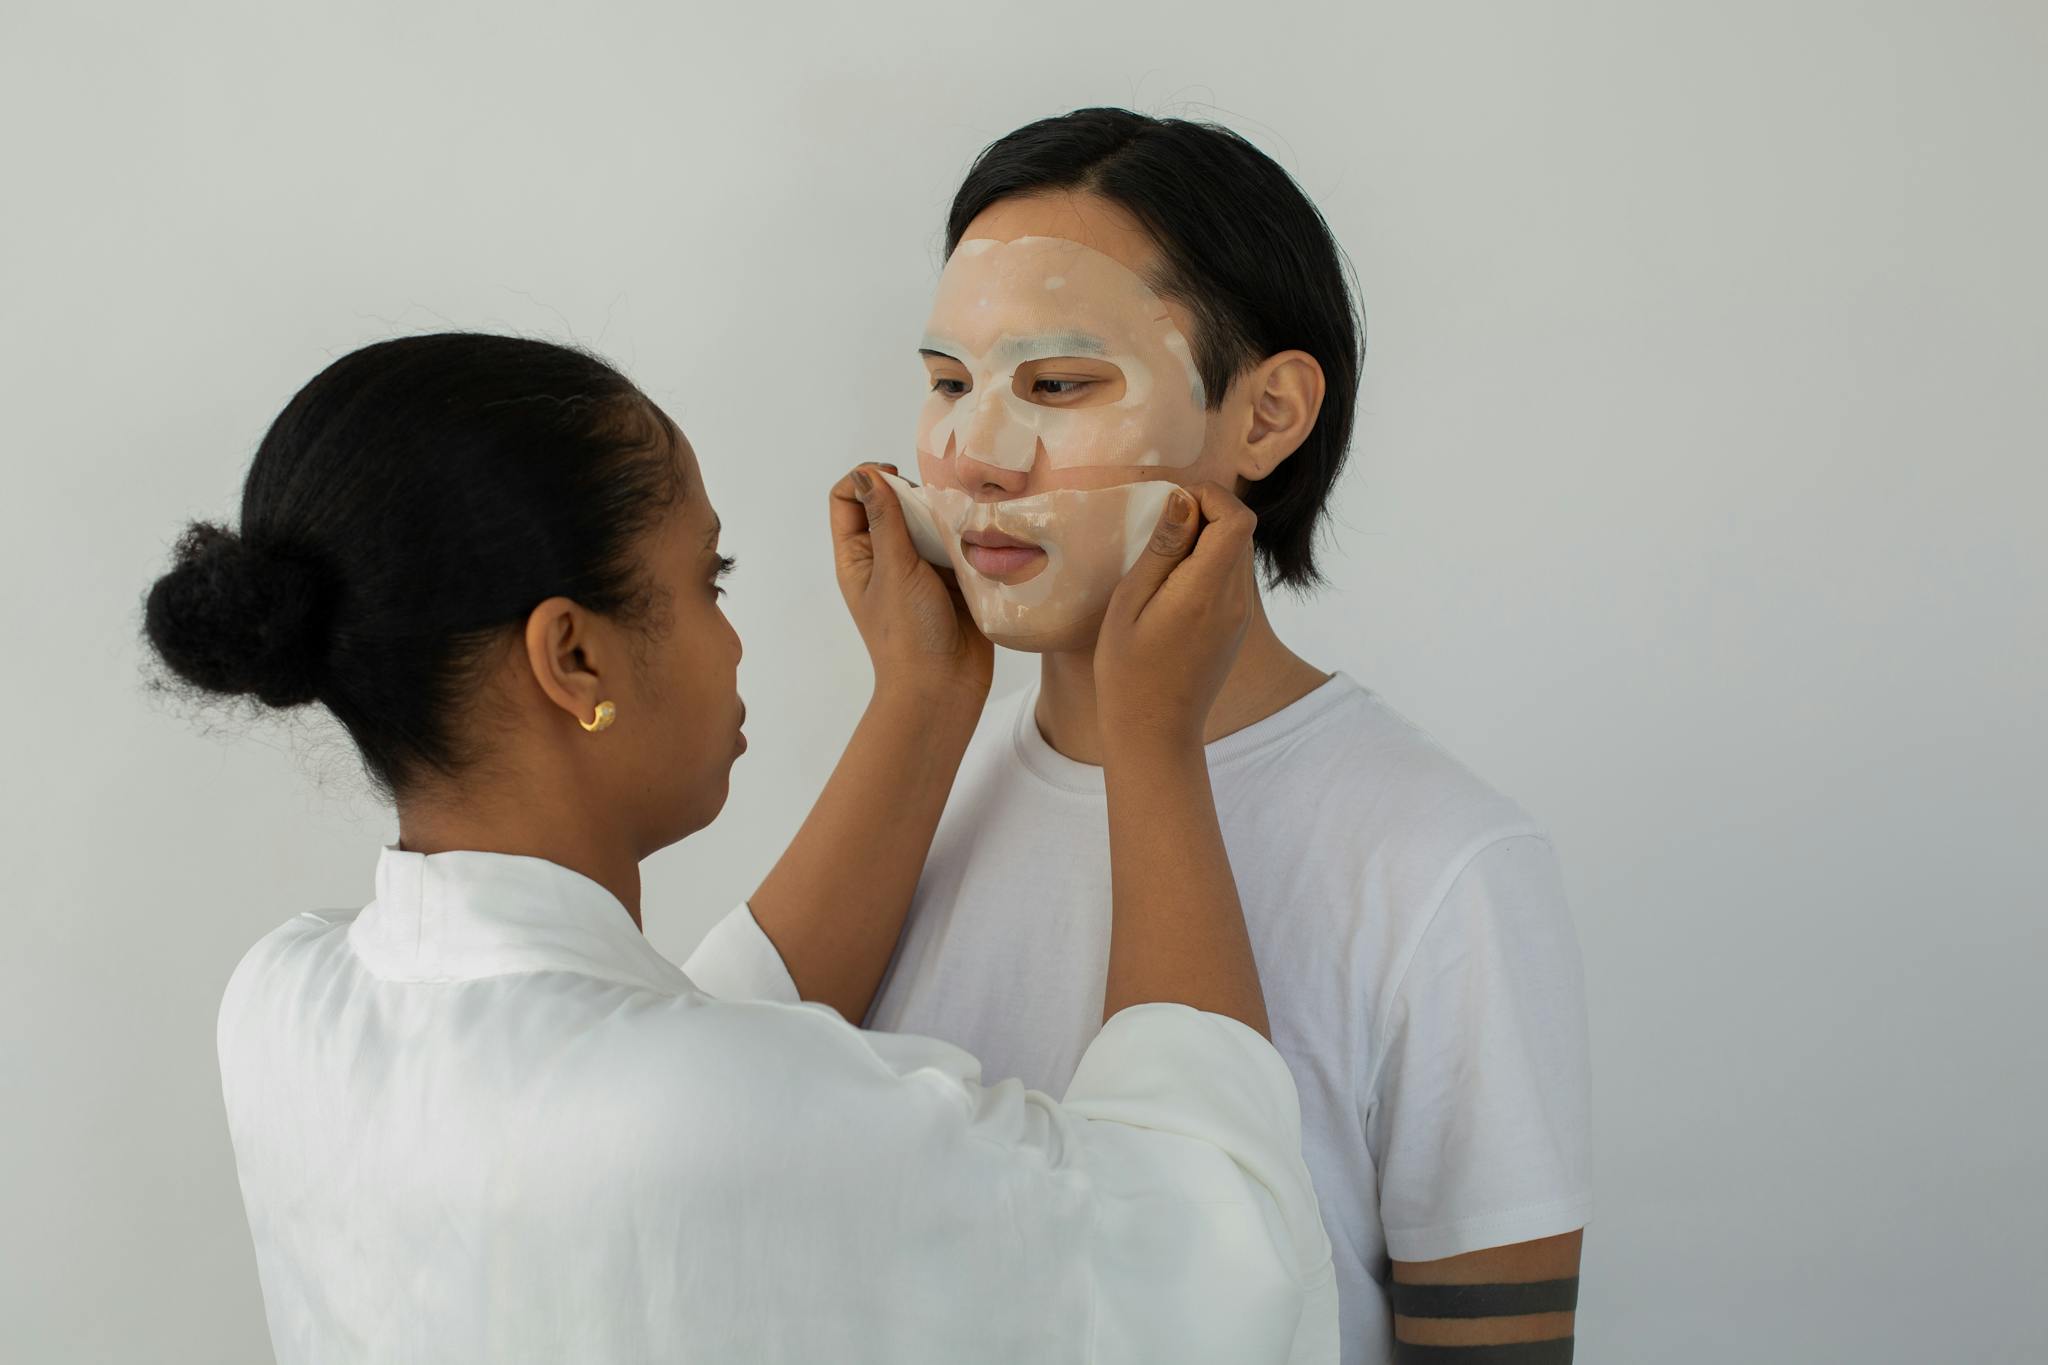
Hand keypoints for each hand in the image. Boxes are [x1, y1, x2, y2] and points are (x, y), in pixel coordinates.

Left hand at [831, 464, 992, 703]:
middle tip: (935, 507)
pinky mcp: (953, 578)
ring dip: (944, 515)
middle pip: (891, 503)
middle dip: (914, 494)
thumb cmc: (908, 632)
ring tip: (962, 522)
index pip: (846, 498)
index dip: (866, 479)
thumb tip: (865, 473)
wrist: (945, 684)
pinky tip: (980, 536)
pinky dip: (966, 534)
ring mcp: (920, 568)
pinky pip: (957, 542)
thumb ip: (885, 519)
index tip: (897, 481)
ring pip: (928, 521)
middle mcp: (886, 558)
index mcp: (857, 556)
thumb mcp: (893, 569)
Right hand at [1093, 482, 1256, 748]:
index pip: (1237, 519)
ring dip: (1208, 538)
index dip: (1210, 497)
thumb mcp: (1129, 603)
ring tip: (1164, 554)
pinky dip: (1210, 563)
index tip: (1172, 504)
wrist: (1154, 732)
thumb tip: (1184, 501)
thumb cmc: (1127, 671)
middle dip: (1207, 513)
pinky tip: (1174, 582)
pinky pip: (1233, 578)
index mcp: (1206, 591)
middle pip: (1242, 531)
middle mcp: (1234, 601)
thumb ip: (1162, 550)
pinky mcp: (1236, 628)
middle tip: (1162, 525)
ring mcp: (1240, 617)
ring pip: (1239, 553)